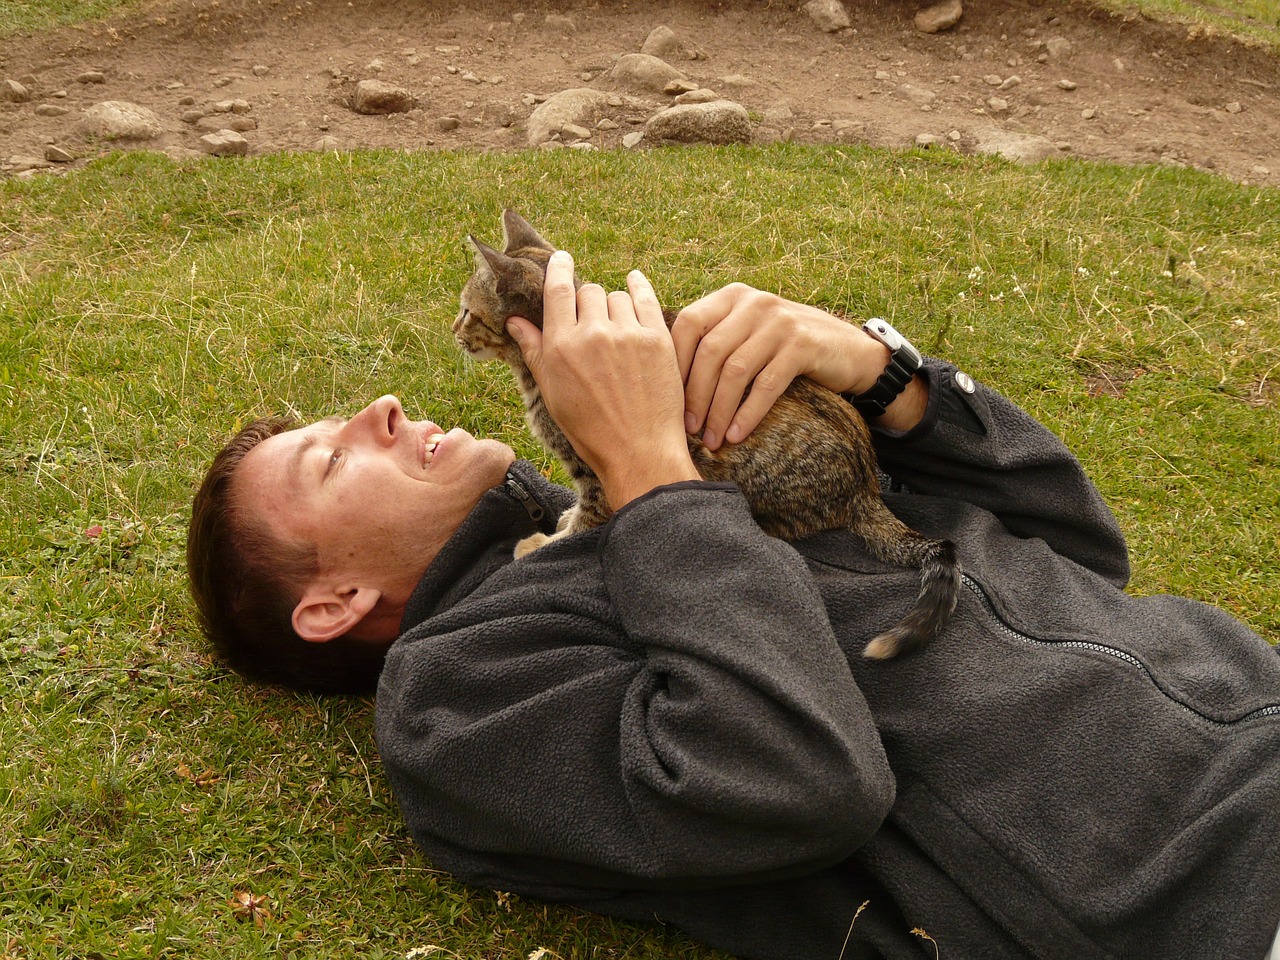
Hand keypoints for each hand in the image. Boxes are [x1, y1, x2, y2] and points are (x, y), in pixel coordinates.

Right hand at [507, 251, 700, 509]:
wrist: (639, 451)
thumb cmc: (591, 429)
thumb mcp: (552, 393)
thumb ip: (535, 351)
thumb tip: (515, 321)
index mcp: (561, 346)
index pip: (557, 290)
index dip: (559, 269)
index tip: (562, 259)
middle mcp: (592, 334)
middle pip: (588, 292)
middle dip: (587, 302)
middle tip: (592, 321)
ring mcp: (627, 334)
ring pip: (616, 297)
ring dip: (613, 306)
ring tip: (615, 329)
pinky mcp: (657, 339)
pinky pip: (645, 297)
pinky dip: (638, 287)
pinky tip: (634, 282)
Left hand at [672, 283, 925, 448]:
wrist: (847, 351)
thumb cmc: (783, 348)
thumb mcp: (747, 332)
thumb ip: (713, 339)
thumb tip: (661, 374)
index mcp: (731, 296)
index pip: (688, 324)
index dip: (674, 364)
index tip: (665, 399)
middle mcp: (754, 302)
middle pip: (710, 351)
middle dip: (694, 394)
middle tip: (687, 428)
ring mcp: (779, 321)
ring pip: (736, 371)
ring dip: (720, 410)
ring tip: (712, 439)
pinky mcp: (802, 345)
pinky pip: (766, 385)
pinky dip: (748, 413)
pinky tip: (737, 435)